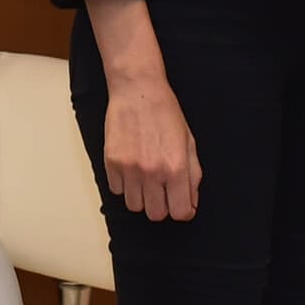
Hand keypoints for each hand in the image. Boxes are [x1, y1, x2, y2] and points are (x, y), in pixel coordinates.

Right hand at [102, 77, 200, 221]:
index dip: (183, 211)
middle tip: (162, 190)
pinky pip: (116, 190)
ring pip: (134, 206)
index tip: (181, 203)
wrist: (137, 90)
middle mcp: (152, 171)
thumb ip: (193, 176)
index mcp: (176, 167)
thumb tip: (191, 203)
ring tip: (145, 178)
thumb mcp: (189, 142)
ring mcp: (129, 168)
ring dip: (141, 197)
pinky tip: (131, 168)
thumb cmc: (165, 112)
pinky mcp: (111, 162)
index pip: (181, 212)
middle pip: (156, 215)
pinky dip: (124, 185)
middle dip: (162, 206)